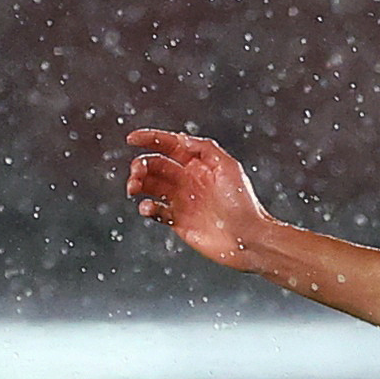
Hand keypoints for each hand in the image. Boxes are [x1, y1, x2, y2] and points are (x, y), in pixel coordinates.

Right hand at [124, 129, 277, 269]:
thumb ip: (204, 148)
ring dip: (138, 184)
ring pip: (150, 186)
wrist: (247, 239)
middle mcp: (188, 179)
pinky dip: (147, 207)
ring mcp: (181, 200)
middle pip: (155, 165)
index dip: (150, 139)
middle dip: (141, 165)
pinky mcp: (177, 221)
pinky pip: (155, 211)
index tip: (131, 139)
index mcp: (199, 164)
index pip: (170, 146)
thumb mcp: (228, 167)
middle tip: (136, 174)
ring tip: (134, 188)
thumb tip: (180, 139)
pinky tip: (148, 208)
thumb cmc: (243, 203)